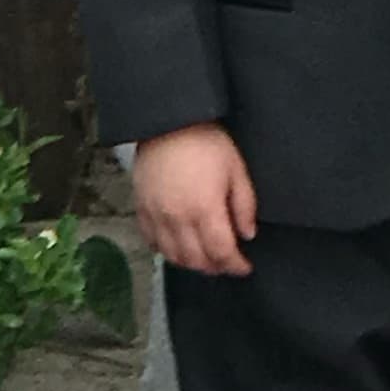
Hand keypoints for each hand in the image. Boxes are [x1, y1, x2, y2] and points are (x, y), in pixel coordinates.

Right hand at [132, 121, 256, 272]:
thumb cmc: (205, 142)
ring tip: (205, 258)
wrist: (168, 122)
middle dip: (216, 267)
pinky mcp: (142, 209)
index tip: (244, 266)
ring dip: (192, 263)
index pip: (221, 252)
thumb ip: (244, 205)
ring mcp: (156, 216)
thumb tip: (247, 234)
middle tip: (227, 263)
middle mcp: (177, 218)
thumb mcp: (236, 169)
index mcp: (204, 209)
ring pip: (173, 256)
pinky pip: (152, 242)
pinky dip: (167, 251)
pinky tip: (178, 247)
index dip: (235, 265)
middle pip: (197, 260)